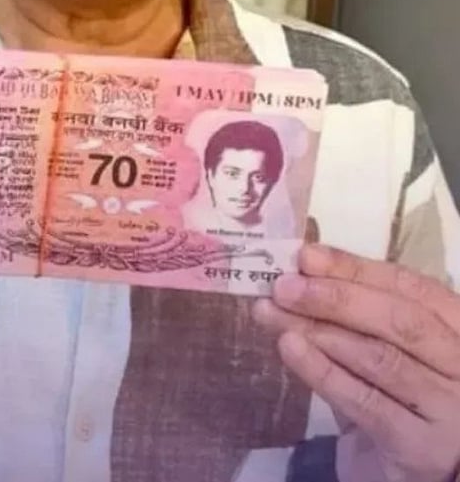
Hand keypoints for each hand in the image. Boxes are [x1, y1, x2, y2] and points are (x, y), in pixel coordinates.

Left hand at [253, 244, 459, 481]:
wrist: (403, 471)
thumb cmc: (391, 395)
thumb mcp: (378, 344)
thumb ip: (352, 310)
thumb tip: (298, 270)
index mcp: (455, 325)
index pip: (408, 286)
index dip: (355, 268)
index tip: (306, 256)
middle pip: (399, 320)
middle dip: (336, 297)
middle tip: (284, 286)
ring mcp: (448, 408)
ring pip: (380, 358)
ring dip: (320, 331)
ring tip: (275, 314)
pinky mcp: (421, 447)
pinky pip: (367, 403)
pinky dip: (323, 372)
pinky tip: (290, 349)